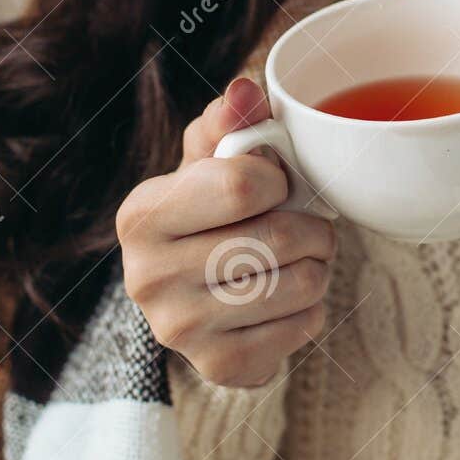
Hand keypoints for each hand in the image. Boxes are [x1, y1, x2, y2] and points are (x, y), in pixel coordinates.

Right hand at [116, 76, 336, 386]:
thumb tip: (245, 91)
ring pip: (298, 285)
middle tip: (308, 224)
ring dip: (318, 267)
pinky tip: (290, 298)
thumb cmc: (210, 212)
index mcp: (140, 215)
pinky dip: (312, 308)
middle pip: (277, 239)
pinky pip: (302, 328)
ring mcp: (179, 331)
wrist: (196, 294)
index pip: (242, 186)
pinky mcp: (218, 368)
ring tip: (302, 259)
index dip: (279, 178)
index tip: (275, 182)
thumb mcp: (212, 160)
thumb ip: (230, 122)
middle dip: (311, 226)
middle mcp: (146, 278)